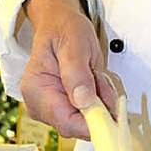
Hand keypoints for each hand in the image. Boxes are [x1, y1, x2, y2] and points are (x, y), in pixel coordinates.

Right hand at [20, 0, 115, 138]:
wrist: (60, 25)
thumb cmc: (63, 29)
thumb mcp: (74, 43)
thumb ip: (78, 72)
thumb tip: (84, 101)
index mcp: (36, 89)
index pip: (66, 122)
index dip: (92, 124)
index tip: (114, 114)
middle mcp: (40, 104)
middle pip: (79, 125)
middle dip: (99, 106)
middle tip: (99, 78)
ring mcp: (52, 108)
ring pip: (88, 120)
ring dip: (100, 100)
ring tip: (94, 73)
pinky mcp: (64, 108)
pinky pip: (90, 113)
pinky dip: (99, 99)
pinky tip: (94, 80)